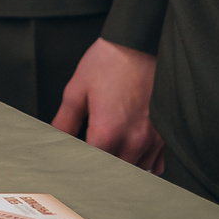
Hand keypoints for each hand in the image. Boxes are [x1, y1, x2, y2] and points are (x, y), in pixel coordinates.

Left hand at [51, 38, 163, 170]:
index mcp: (107, 132)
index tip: (75, 166)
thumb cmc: (107, 63)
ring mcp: (153, 139)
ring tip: (110, 159)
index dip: (80, 168)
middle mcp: (133, 141)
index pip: (91, 167)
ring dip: (123, 170)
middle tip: (90, 164)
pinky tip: (131, 155)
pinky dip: (143, 164)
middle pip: (115, 174)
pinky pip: (156, 164)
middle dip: (101, 171)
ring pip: (137, 172)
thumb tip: (53, 141)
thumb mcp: (77, 90)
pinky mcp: (165, 133)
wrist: (139, 43)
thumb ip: (64, 122)